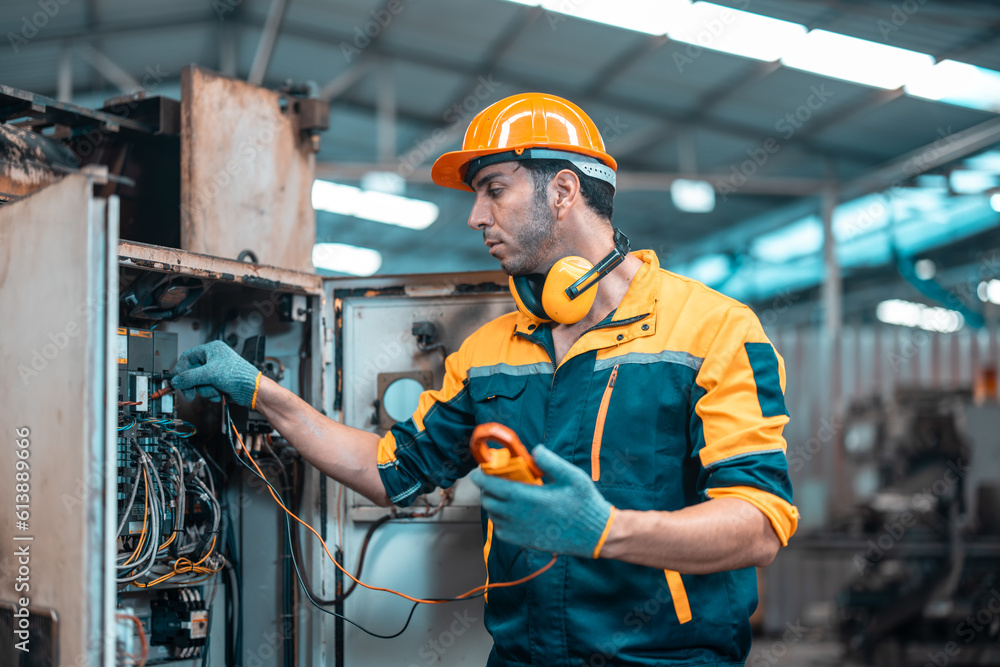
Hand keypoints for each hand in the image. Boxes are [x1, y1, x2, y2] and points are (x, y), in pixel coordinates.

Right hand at [170, 341, 261, 406]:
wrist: (252, 390)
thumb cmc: (239, 375)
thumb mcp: (210, 374)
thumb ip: (190, 377)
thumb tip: (176, 380)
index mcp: (212, 349)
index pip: (188, 357)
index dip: (180, 369)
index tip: (175, 381)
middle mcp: (213, 358)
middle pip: (192, 372)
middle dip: (193, 384)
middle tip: (189, 394)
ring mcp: (216, 371)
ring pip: (198, 383)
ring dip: (205, 390)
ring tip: (215, 390)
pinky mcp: (218, 382)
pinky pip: (206, 389)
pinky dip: (211, 393)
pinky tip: (220, 393)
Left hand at [469, 445, 613, 557]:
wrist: (595, 535)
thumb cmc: (585, 504)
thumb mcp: (572, 476)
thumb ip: (550, 461)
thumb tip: (534, 450)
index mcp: (527, 498)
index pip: (492, 487)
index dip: (480, 478)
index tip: (478, 471)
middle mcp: (519, 516)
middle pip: (488, 501)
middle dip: (487, 489)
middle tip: (496, 480)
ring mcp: (520, 531)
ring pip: (493, 516)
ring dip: (494, 504)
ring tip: (506, 494)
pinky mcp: (524, 541)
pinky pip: (501, 530)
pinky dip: (500, 519)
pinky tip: (513, 512)